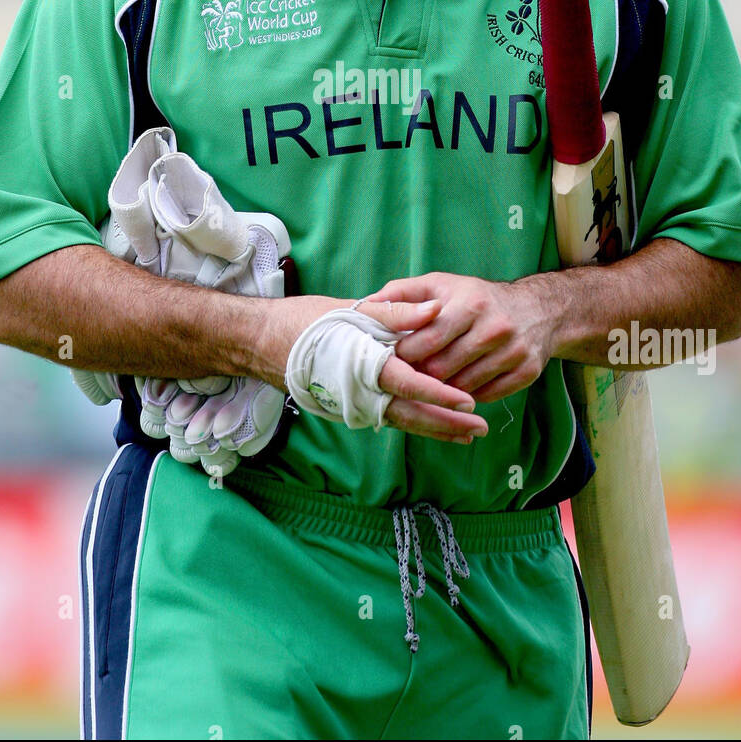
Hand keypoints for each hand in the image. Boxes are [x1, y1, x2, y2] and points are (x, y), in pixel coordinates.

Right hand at [253, 294, 487, 444]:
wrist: (261, 343)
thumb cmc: (304, 322)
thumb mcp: (350, 309)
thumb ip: (395, 312)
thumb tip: (435, 308)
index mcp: (361, 366)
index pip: (408, 384)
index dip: (439, 393)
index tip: (468, 400)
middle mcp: (358, 393)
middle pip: (410, 414)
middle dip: (447, 423)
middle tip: (479, 428)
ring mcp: (353, 405)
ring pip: (401, 421)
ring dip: (435, 428)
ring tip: (467, 433)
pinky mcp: (350, 407)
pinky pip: (389, 417)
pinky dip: (415, 421)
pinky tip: (436, 423)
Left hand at [361, 272, 559, 403]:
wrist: (537, 310)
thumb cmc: (476, 298)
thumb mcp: (441, 285)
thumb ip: (402, 294)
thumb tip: (365, 303)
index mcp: (470, 304)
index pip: (428, 340)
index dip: (405, 354)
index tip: (390, 359)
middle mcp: (495, 327)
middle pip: (443, 368)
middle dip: (420, 375)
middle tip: (407, 377)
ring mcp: (513, 352)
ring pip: (463, 388)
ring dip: (442, 389)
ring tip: (430, 382)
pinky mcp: (526, 372)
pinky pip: (487, 396)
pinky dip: (468, 396)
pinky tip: (458, 387)